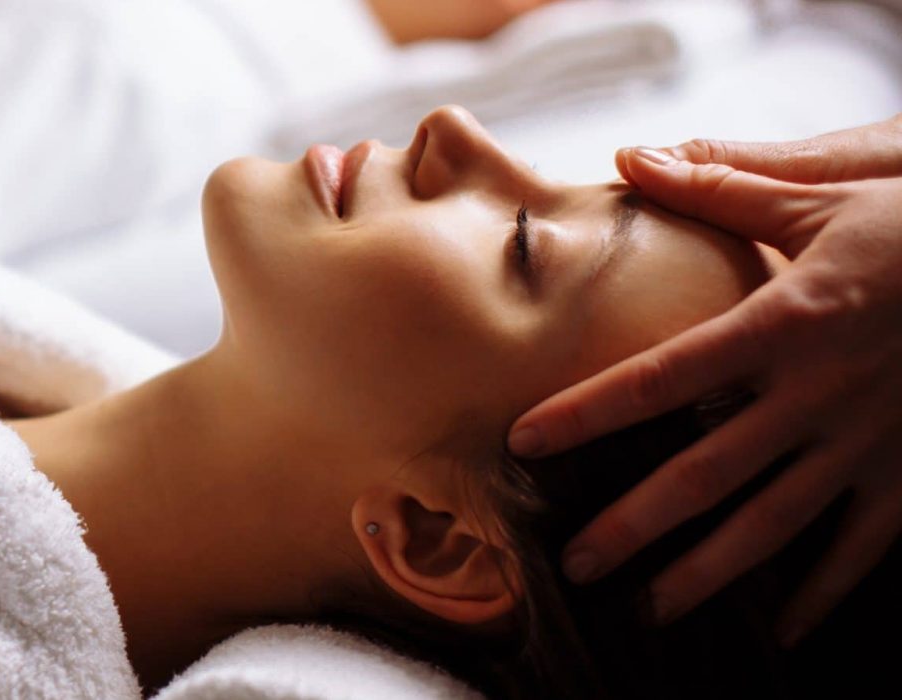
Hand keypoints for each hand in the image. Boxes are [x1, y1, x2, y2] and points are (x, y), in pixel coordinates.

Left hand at [507, 115, 901, 646]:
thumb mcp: (825, 196)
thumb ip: (723, 186)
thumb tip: (634, 158)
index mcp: (786, 323)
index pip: (663, 377)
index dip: (589, 412)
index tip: (526, 441)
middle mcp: (820, 393)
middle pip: (706, 473)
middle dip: (636, 525)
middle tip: (575, 564)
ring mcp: (870, 441)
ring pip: (773, 523)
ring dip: (708, 573)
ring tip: (649, 610)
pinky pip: (863, 545)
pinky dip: (826, 592)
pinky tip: (785, 630)